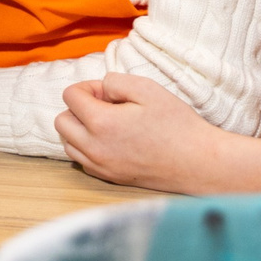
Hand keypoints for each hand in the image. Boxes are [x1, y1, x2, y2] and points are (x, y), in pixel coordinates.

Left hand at [55, 73, 218, 189]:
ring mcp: (100, 166)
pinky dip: (89, 148)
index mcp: (101, 123)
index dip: (88, 87)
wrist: (198, 162)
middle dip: (79, 108)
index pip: (69, 96)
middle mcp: (94, 148)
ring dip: (80, 129)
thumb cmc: (177, 124)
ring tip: (109, 123)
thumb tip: (100, 89)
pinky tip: (113, 141)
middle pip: (61, 121)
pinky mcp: (109, 178)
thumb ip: (115, 81)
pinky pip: (83, 160)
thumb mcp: (147, 89)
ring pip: (68, 143)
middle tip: (108, 106)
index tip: (109, 92)